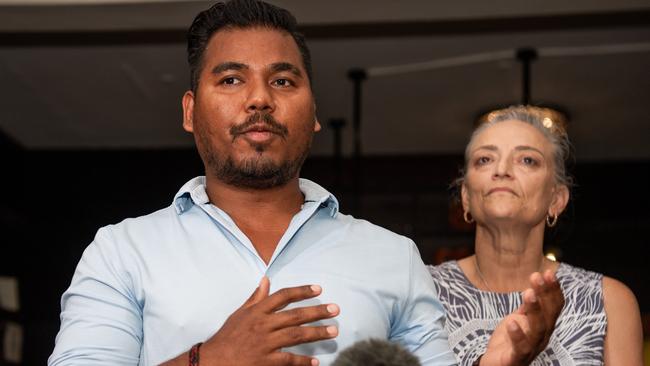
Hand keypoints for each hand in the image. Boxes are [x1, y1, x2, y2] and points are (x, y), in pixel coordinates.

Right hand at [200, 277, 338, 365]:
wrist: (212, 361)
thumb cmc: (227, 337)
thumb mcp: (239, 314)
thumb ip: (255, 298)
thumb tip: (266, 280)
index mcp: (257, 311)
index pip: (283, 296)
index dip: (301, 291)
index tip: (318, 289)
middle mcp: (262, 325)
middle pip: (294, 315)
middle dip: (317, 312)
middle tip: (335, 309)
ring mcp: (264, 343)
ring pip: (295, 336)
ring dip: (316, 333)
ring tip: (333, 331)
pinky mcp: (265, 361)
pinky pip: (288, 360)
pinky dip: (302, 361)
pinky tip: (315, 361)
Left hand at [480, 270, 564, 365]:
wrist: (495, 364)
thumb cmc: (508, 341)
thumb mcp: (519, 319)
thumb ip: (528, 307)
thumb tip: (535, 287)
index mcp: (543, 326)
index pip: (554, 307)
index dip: (553, 290)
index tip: (548, 272)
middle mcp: (541, 337)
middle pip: (548, 315)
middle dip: (544, 295)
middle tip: (536, 276)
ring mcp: (530, 349)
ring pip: (538, 330)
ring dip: (534, 310)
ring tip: (527, 293)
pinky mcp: (516, 359)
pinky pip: (521, 348)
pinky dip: (518, 335)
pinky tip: (512, 322)